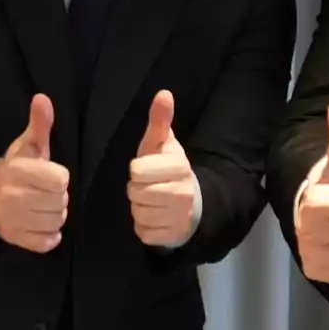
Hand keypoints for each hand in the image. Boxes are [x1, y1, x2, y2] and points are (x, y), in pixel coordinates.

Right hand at [0, 94, 69, 252]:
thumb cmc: (15, 169)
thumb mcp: (27, 145)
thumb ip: (39, 124)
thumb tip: (43, 98)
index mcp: (19, 172)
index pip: (60, 179)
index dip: (59, 177)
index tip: (48, 175)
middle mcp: (14, 197)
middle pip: (61, 201)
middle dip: (58, 197)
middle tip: (45, 192)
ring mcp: (13, 221)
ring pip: (56, 222)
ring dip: (55, 215)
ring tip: (43, 206)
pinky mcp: (15, 239)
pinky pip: (46, 243)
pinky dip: (49, 236)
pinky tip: (41, 223)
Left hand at [128, 90, 197, 245]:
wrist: (193, 203)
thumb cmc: (168, 168)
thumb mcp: (163, 144)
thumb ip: (160, 120)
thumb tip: (163, 93)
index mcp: (179, 166)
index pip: (137, 170)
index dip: (138, 169)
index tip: (147, 168)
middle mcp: (182, 193)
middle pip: (135, 193)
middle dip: (137, 189)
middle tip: (148, 185)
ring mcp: (178, 217)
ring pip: (138, 213)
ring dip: (140, 208)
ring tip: (152, 200)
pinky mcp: (171, 236)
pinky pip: (143, 232)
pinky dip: (144, 225)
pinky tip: (155, 216)